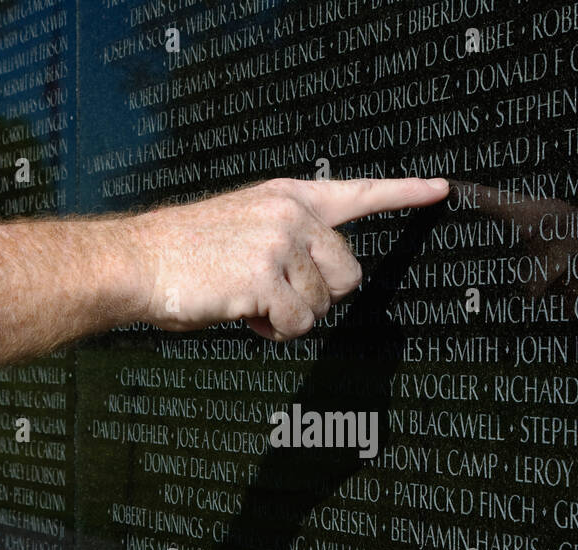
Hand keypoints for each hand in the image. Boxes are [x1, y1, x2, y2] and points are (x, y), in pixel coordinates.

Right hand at [127, 177, 448, 340]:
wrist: (136, 261)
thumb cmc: (183, 254)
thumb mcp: (243, 227)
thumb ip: (286, 241)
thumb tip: (314, 281)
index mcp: (286, 197)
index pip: (357, 192)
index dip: (404, 193)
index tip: (441, 189)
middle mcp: (289, 215)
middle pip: (349, 274)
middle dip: (319, 295)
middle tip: (273, 294)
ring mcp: (279, 244)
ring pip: (323, 305)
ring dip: (290, 315)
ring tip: (247, 299)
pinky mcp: (265, 278)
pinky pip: (300, 324)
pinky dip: (276, 331)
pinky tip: (244, 313)